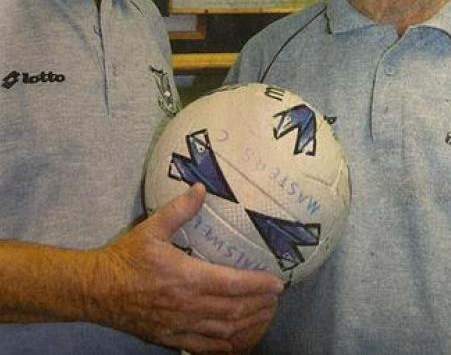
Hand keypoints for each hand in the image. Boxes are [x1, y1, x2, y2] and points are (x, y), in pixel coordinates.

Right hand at [87, 184, 282, 351]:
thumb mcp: (151, 228)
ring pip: (223, 332)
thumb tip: (201, 189)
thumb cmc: (126, 257)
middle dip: (259, 305)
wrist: (97, 290)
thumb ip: (179, 210)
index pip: (231, 284)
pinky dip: (226, 346)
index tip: (277, 282)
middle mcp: (187, 305)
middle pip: (233, 310)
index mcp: (185, 277)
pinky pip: (205, 348)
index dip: (257, 285)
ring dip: (249, 325)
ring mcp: (179, 326)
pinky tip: (238, 340)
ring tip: (265, 315)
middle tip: (276, 298)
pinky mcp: (170, 339)